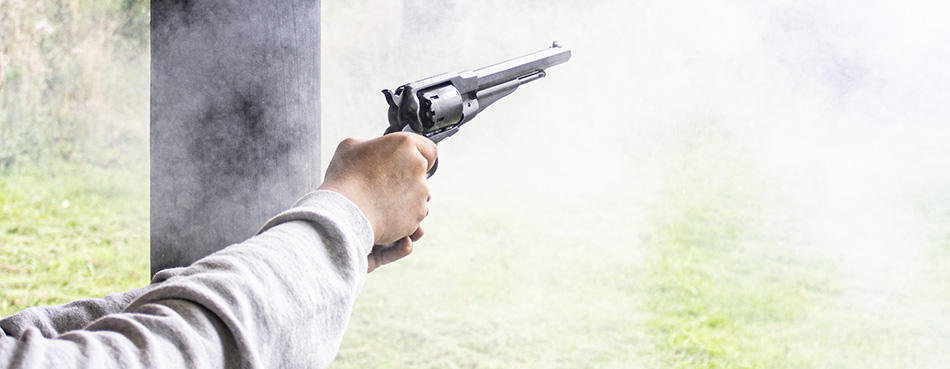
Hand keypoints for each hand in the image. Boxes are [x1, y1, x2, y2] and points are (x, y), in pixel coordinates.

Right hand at [318, 133, 437, 271]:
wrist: (344, 213)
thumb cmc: (345, 178)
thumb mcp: (351, 146)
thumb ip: (372, 144)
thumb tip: (376, 150)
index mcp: (404, 144)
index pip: (428, 148)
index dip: (419, 155)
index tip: (407, 162)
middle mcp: (418, 165)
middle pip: (421, 172)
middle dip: (406, 177)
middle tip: (384, 183)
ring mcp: (420, 191)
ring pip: (418, 193)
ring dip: (404, 196)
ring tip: (379, 200)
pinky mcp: (417, 213)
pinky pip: (413, 212)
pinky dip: (401, 214)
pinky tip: (382, 213)